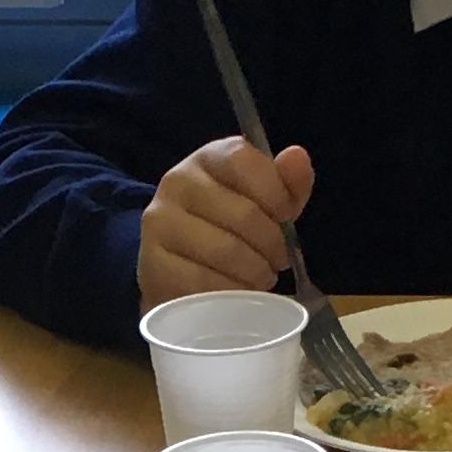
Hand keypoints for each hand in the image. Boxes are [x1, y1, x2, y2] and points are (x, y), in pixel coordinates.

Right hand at [136, 136, 314, 308]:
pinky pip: (206, 283)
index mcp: (208, 158)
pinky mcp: (153, 263)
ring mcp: (160, 222)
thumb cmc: (228, 229)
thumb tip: (297, 157)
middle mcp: (178, 182)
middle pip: (244, 214)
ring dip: (256, 272)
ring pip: (227, 251)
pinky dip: (231, 293)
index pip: (244, 162)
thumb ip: (287, 183)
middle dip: (273, 245)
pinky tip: (237, 294)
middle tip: (277, 261)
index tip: (286, 217)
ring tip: (260, 277)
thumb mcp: (263, 201)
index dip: (276, 193)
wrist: (176, 267)